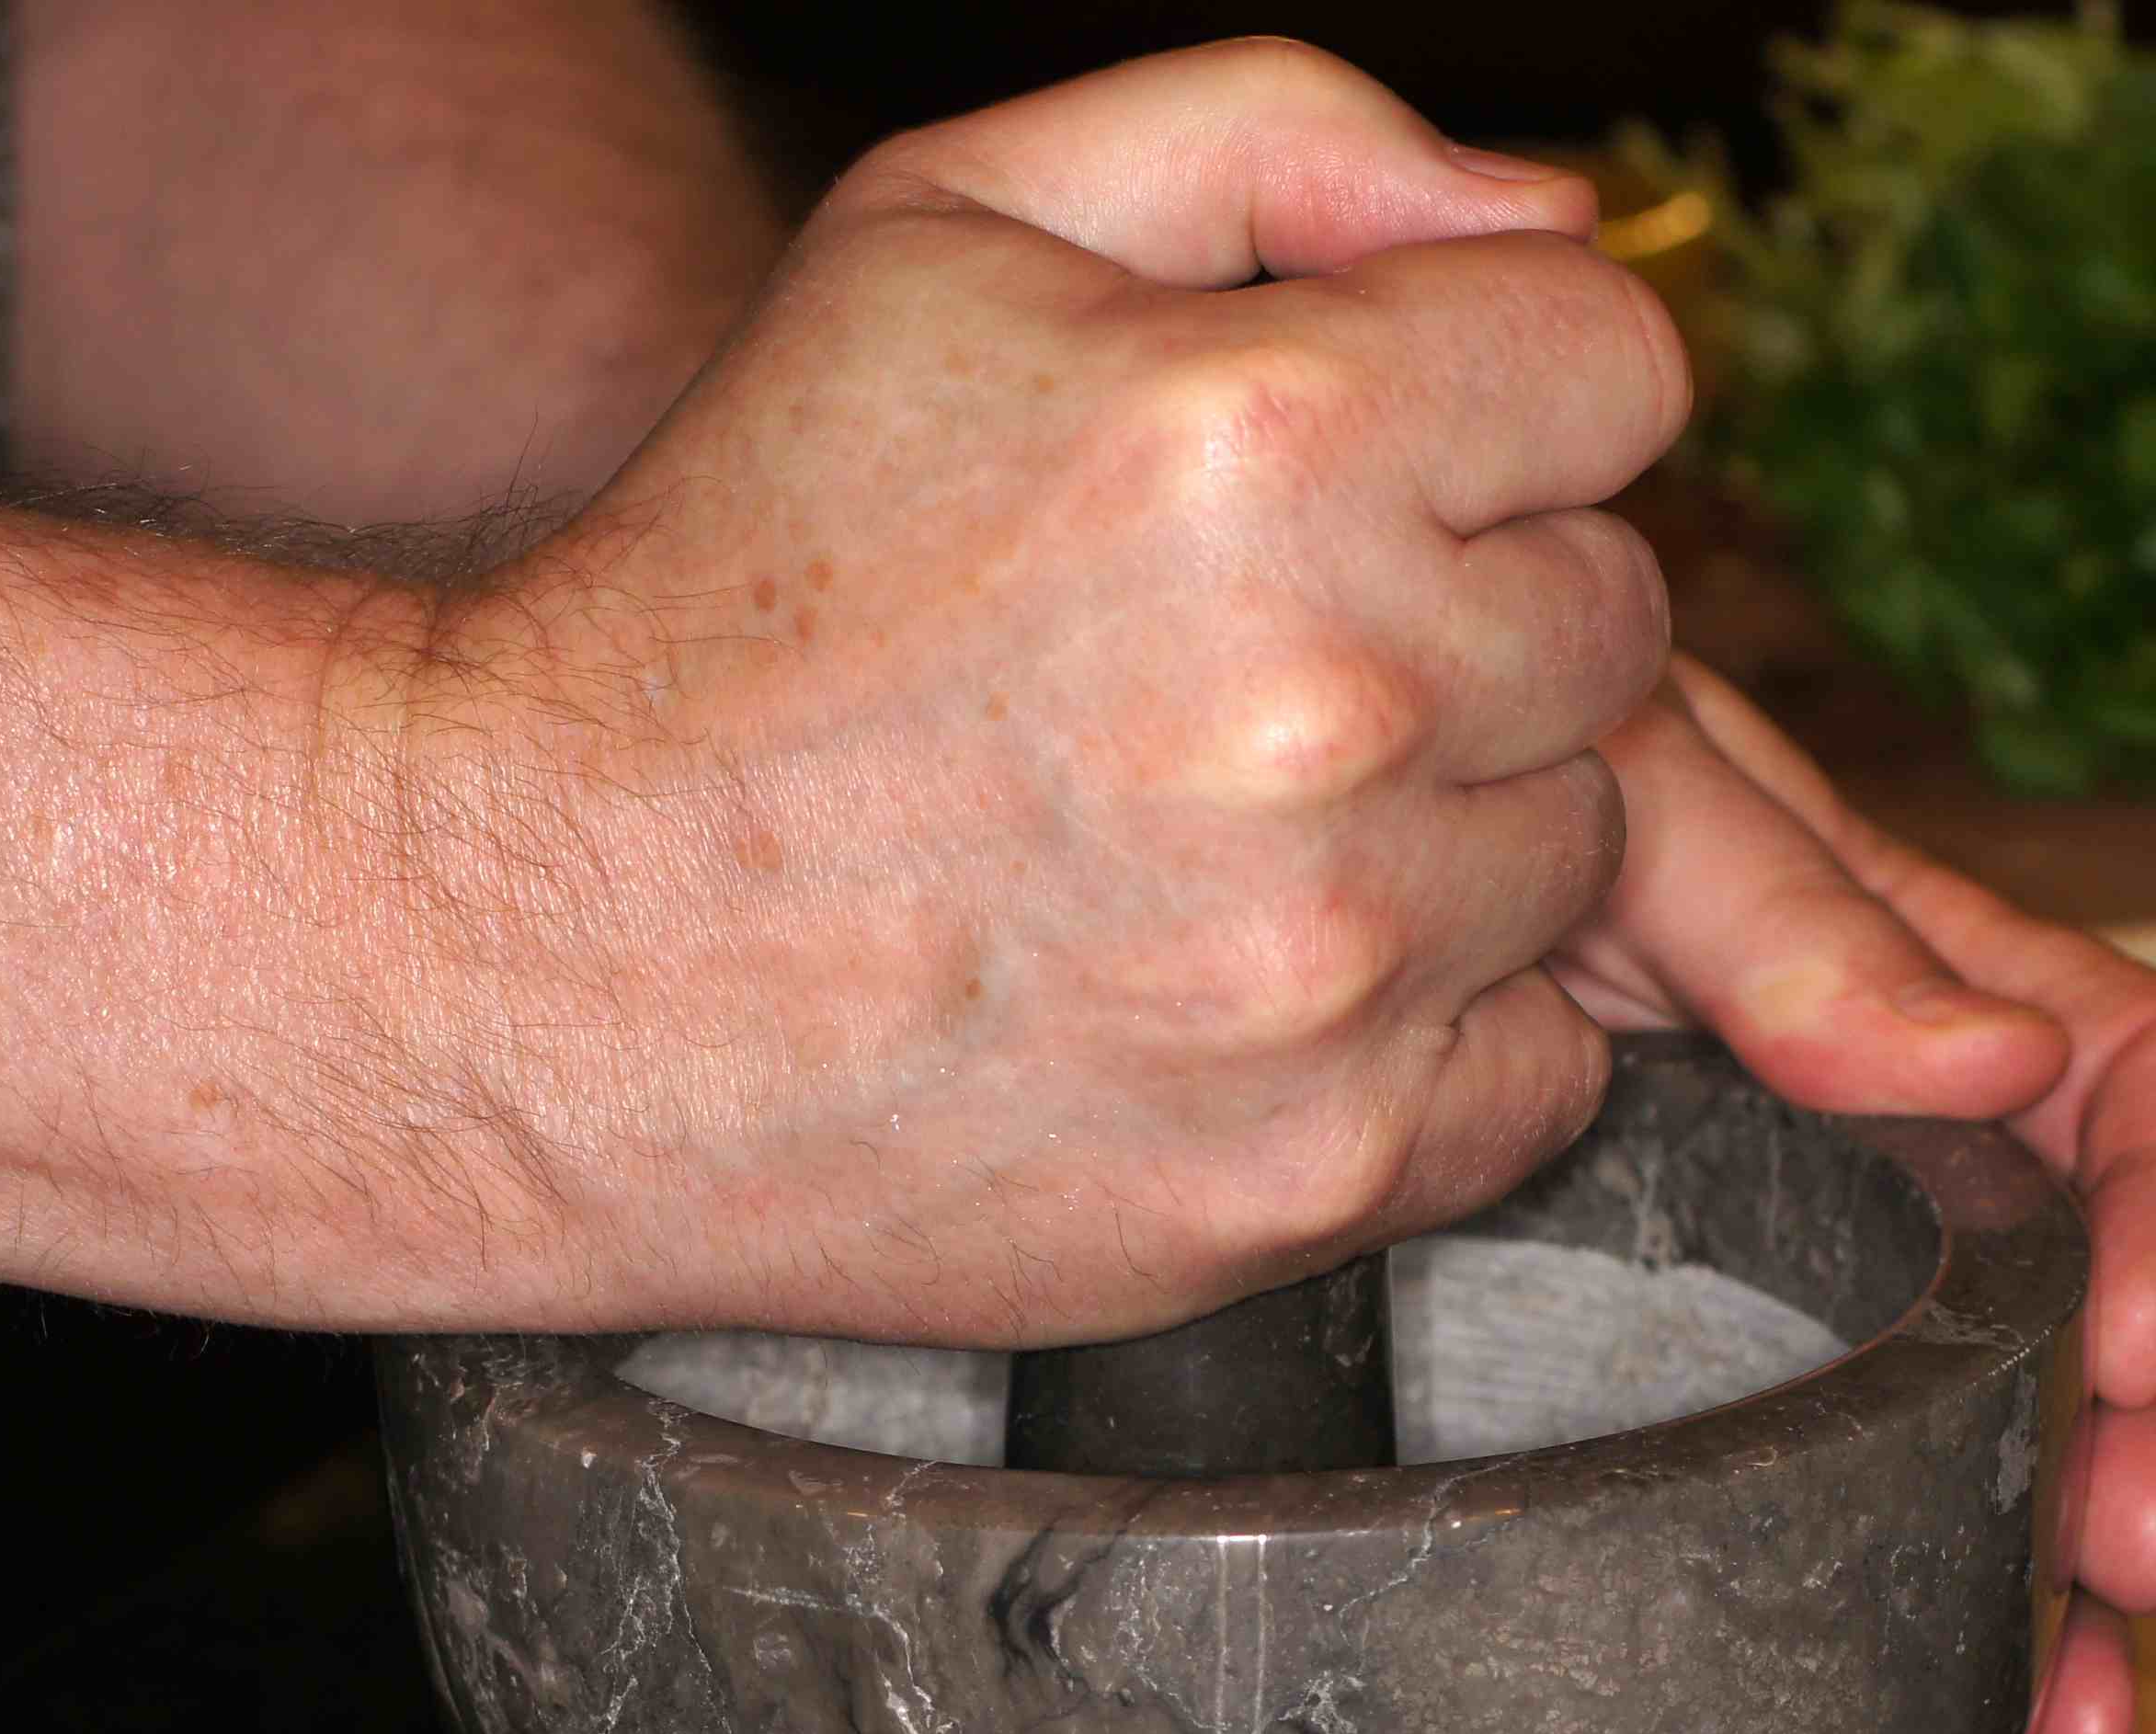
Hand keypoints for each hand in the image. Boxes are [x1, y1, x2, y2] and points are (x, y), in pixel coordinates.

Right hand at [405, 42, 1685, 1340]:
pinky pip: (1543, 1074)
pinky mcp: (1320, 1172)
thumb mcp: (941, 231)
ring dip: (1447, 839)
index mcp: (1261, 431)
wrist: (538, 956)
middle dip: (1467, 628)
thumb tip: (1550, 212)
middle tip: (1251, 684)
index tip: (1385, 486)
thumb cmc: (735, 589)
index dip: (1499, 417)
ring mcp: (1334, 963)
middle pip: (1616, 624)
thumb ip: (1282, 138)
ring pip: (1581, 852)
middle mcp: (1332, 699)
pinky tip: (1246, 994)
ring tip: (1211, 849)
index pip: (1617, 368)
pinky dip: (1434, 1038)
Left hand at [1553, 657, 2155, 1733]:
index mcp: (1938, 993)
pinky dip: (1931, 1587)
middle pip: (2106, 1299)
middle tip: (2130, 1558)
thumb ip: (1802, 924)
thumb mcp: (1643, 813)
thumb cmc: (1500, 790)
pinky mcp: (1729, 1355)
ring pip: (2011, 1420)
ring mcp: (1831, 1261)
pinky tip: (1966, 1701)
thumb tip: (1995, 1066)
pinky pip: (1870, 1477)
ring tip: (2070, 1703)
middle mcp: (1914, 1141)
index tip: (2134, 1341)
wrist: (1340, 860)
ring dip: (2062, 1567)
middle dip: (2148, 1439)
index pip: (2145, 1094)